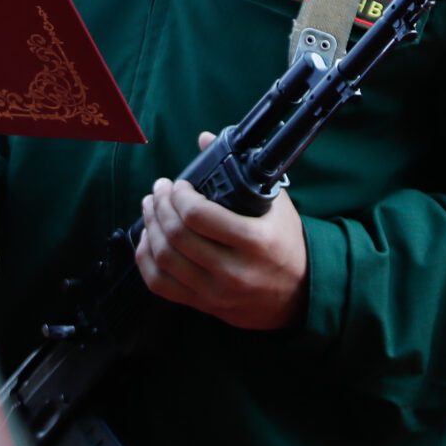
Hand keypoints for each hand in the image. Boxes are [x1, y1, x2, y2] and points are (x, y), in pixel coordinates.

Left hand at [134, 138, 308, 330]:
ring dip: (150, 227)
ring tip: (150, 208)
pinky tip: (147, 239)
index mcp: (255, 242)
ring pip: (164, 259)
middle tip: (159, 190)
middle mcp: (234, 271)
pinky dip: (146, 259)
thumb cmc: (287, 243)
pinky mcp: (204, 305)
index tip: (178, 184)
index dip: (180, 196)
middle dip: (160, 206)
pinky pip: (160, 284)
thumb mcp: (276, 205)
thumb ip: (241, 171)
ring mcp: (216, 293)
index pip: (200, 216)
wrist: (300, 294)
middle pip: (177, 236)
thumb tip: (205, 139)